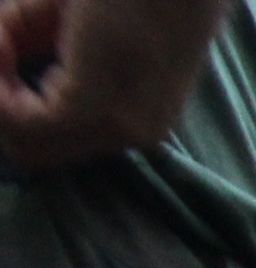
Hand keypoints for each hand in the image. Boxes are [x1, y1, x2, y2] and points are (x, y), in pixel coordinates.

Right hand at [0, 0, 233, 175]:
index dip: (10, 101)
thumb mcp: (62, 21)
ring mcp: (120, 126)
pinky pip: (22, 122)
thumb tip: (0, 86)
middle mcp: (134, 134)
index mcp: (135, 117)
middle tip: (1, 38)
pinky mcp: (98, 107)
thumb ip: (28, 51)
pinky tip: (2, 35)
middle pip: (35, 152)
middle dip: (0, 100)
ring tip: (3, 33)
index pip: (52, 145)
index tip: (5, 45)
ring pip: (25, 143)